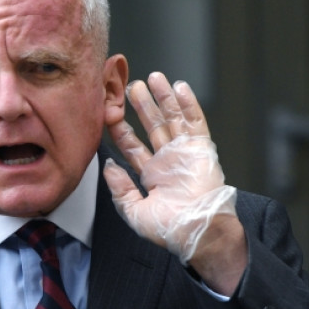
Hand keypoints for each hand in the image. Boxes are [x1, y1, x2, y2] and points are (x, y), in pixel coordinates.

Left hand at [104, 72, 245, 292]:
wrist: (197, 230)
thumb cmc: (169, 228)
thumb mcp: (133, 212)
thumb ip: (120, 188)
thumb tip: (107, 167)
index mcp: (151, 175)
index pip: (132, 146)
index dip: (121, 129)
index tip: (109, 112)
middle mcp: (168, 161)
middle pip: (152, 126)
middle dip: (142, 106)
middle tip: (131, 86)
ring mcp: (185, 152)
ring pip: (173, 119)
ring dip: (163, 98)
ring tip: (153, 78)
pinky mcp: (202, 148)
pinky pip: (195, 121)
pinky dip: (189, 104)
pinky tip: (180, 87)